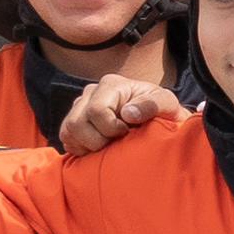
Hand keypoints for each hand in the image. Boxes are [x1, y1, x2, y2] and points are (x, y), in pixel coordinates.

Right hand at [56, 74, 187, 154]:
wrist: (159, 121)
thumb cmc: (163, 112)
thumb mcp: (167, 104)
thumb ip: (152, 105)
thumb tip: (127, 113)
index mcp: (111, 85)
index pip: (97, 110)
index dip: (110, 128)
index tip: (127, 132)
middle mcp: (91, 92)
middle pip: (77, 123)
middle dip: (98, 140)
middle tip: (117, 142)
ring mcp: (80, 107)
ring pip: (68, 132)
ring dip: (88, 146)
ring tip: (109, 145)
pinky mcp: (75, 122)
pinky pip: (66, 139)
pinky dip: (80, 149)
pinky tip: (99, 149)